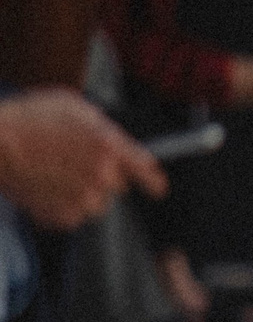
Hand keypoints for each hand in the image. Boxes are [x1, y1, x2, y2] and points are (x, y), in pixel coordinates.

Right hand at [0, 88, 165, 230]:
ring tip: (50, 174)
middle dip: (100, 177)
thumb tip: (112, 136)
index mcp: (108, 145)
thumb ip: (100, 124)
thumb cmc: (26, 119)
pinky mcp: (63, 216)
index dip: (153, 181)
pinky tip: (42, 187)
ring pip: (94, 203)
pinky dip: (59, 206)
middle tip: (68, 164)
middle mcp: (103, 175)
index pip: (144, 170)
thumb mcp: (71, 106)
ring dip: (79, 193)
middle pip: (116, 186)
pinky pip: (71, 216)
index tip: (158, 189)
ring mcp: (83, 198)